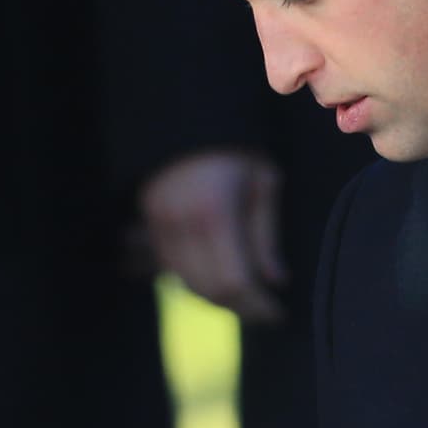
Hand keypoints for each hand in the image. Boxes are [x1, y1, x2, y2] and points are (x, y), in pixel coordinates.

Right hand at [138, 150, 285, 322]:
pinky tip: (218, 279)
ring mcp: (158, 226)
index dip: (257, 306)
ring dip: (218, 297)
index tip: (278, 313)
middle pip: (209, 290)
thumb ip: (266, 236)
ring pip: (187, 284)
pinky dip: (196, 281)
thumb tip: (276, 281)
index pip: (234, 282)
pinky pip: (171, 269)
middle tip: (265, 309)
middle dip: (240, 307)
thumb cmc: (234, 146)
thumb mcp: (262, 181)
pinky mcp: (149, 225)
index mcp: (215, 212)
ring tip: (246, 296)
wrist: (182, 114)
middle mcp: (181, 224)